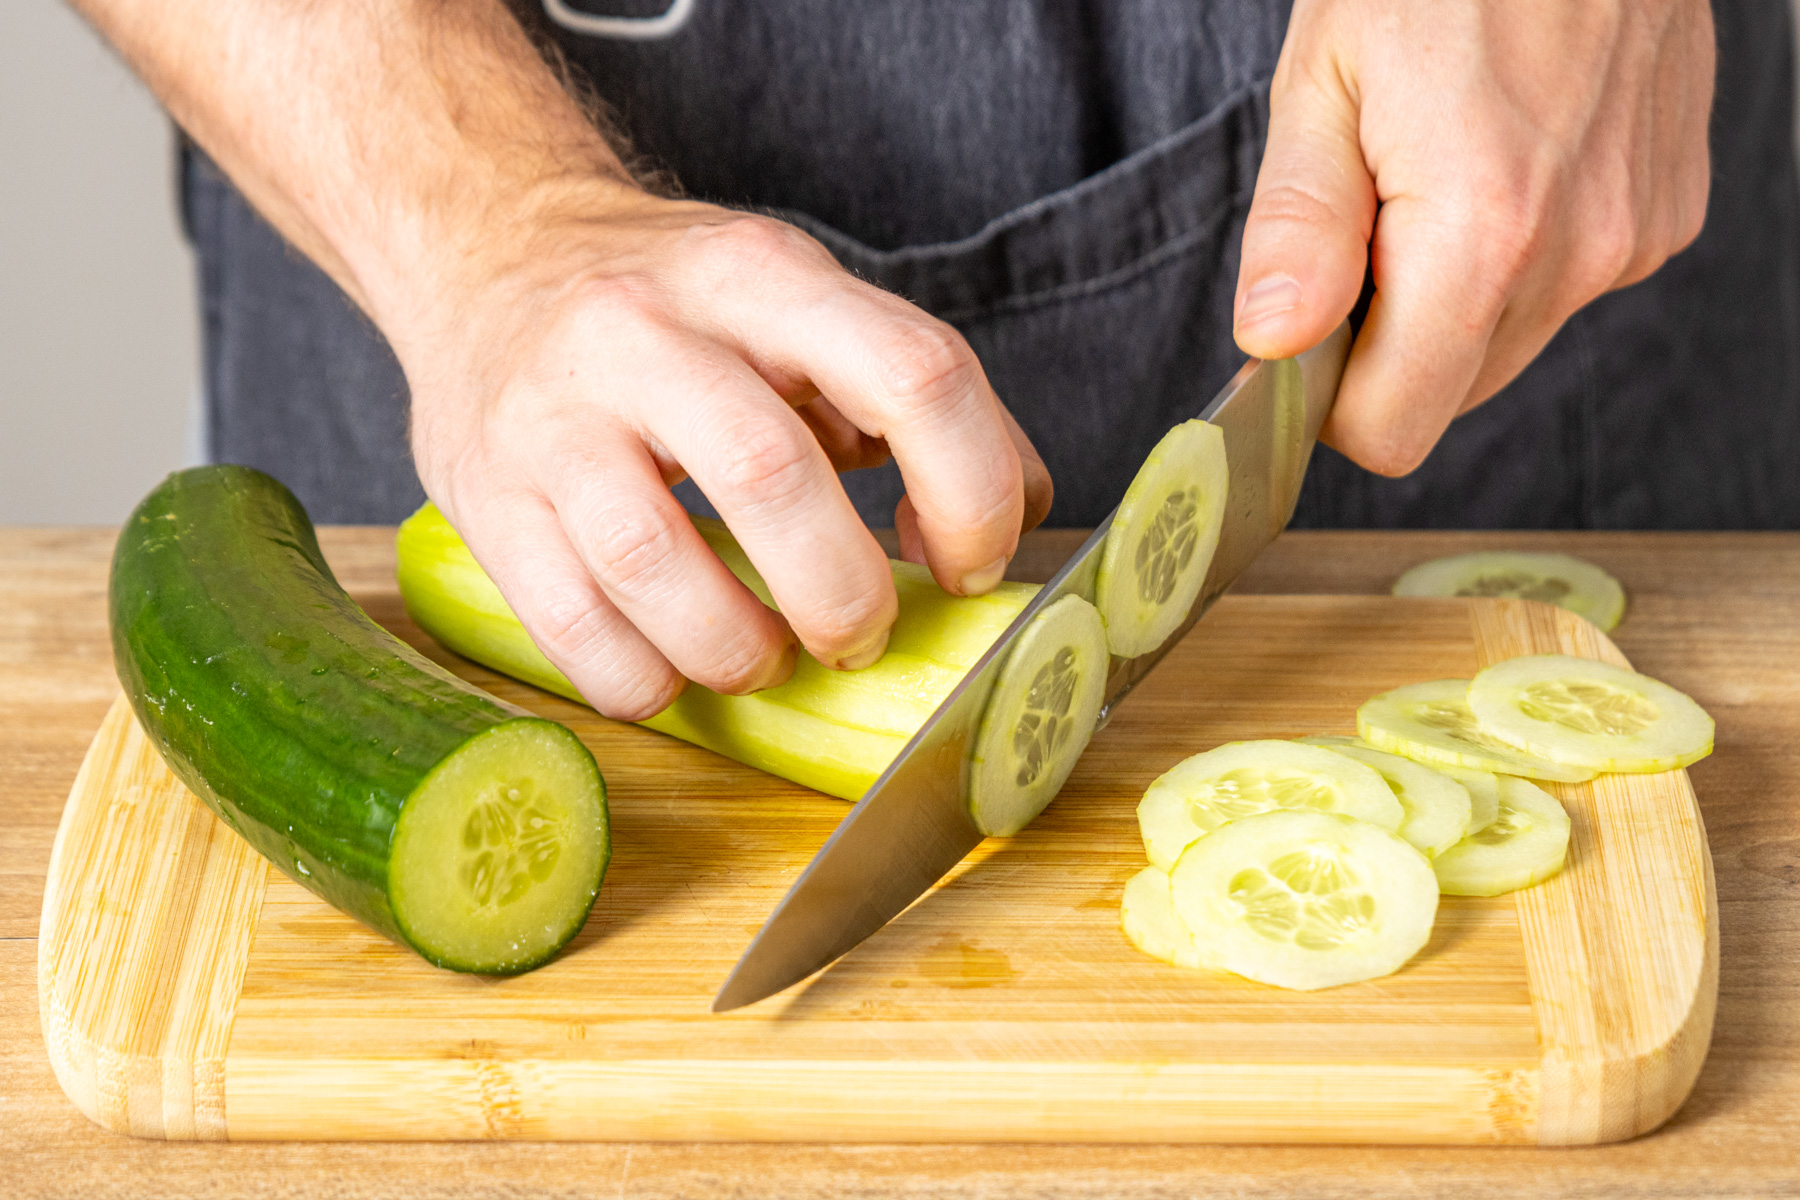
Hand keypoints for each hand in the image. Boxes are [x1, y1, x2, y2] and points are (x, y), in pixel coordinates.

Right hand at [71, 0, 1049, 721]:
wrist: (487, 253)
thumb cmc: (678, 310)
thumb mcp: (800, 306)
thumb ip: (910, 397)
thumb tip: (1010, 514)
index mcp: (760, 276)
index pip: (911, 373)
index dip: (972, 491)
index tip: (970, 563)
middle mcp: (646, 329)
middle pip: (777, 478)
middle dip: (845, 594)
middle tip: (860, 632)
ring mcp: (552, 414)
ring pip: (658, 565)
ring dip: (740, 648)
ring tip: (765, 655)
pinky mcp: (483, 495)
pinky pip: (572, 625)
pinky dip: (646, 679)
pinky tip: (675, 668)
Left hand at [1232, 0, 1713, 473]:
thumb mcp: (1325, 83)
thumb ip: (1299, 229)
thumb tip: (1274, 343)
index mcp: (1483, 237)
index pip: (1392, 428)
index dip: (1329, 399)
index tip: (1307, 333)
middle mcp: (1578, 254)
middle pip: (1448, 396)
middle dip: (1391, 343)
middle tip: (1369, 226)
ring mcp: (1634, 238)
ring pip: (1506, 346)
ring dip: (1455, 299)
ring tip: (1437, 180)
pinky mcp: (1667, 216)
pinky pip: (1566, 287)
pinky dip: (1522, 255)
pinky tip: (1505, 161)